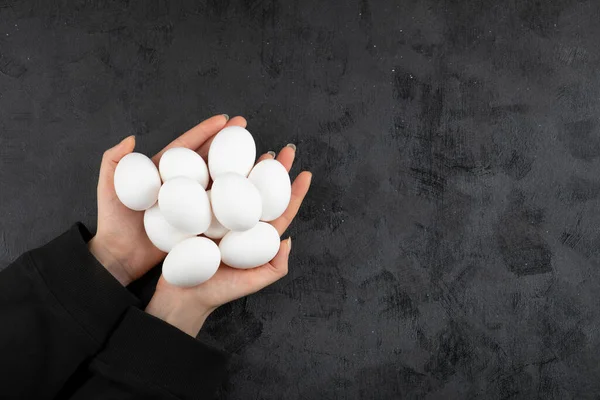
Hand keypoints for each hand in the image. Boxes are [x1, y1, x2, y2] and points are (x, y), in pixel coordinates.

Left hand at [89, 114, 247, 285]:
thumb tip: (131, 138)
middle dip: (228, 143)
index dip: (205, 132)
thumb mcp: (108, 188)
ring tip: (257, 156)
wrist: (120, 258)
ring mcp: (192, 206)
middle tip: (245, 129)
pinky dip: (236, 201)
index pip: (187, 148)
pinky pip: (219, 210)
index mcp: (164, 174)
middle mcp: (182, 187)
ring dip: (238, 168)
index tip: (224, 119)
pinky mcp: (199, 225)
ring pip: (219, 182)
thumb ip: (114, 161)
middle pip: (208, 160)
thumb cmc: (113, 223)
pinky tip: (252, 193)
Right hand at [145, 146, 311, 335]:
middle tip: (285, 150)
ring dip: (248, 165)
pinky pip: (209, 189)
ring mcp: (219, 216)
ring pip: (238, 185)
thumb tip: (290, 239)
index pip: (279, 211)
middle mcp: (240, 223)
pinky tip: (221, 156)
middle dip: (275, 170)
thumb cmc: (217, 292)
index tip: (305, 174)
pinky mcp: (197, 213)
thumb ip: (274, 266)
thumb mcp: (251, 283)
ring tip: (259, 148)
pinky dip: (216, 172)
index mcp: (255, 237)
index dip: (294, 193)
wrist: (181, 297)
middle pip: (261, 191)